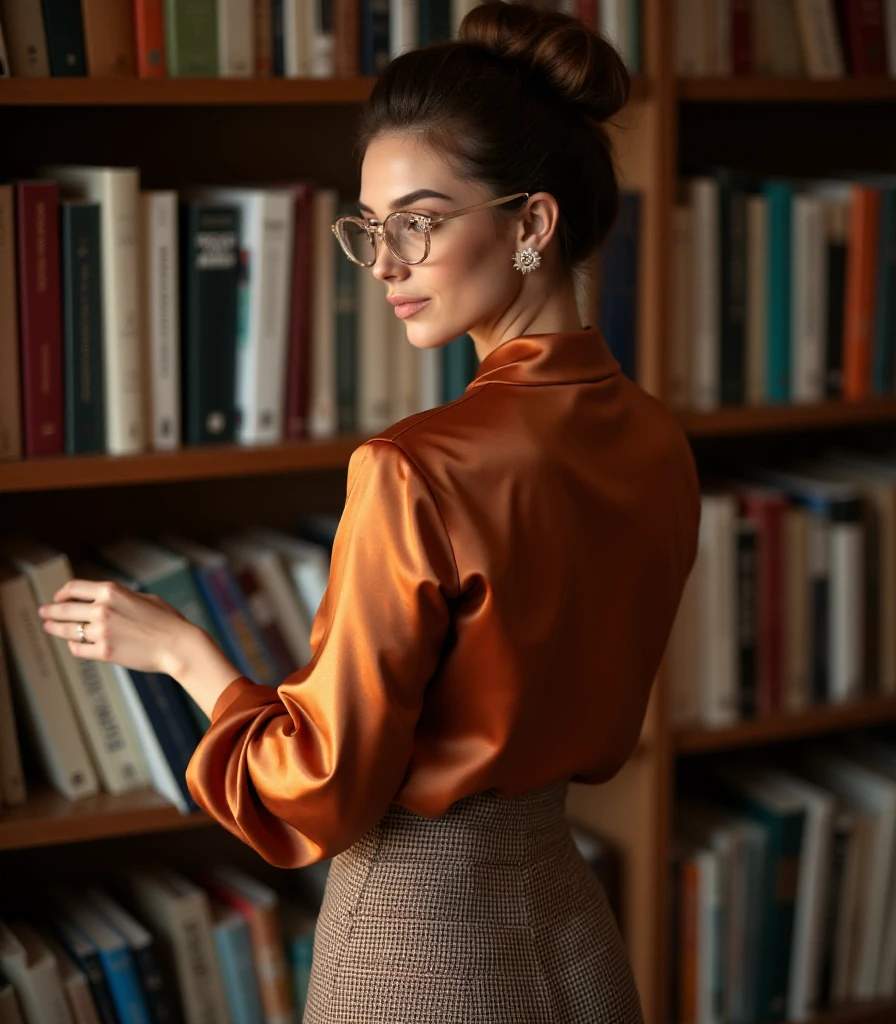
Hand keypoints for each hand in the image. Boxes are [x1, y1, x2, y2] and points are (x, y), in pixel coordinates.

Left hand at [39, 579, 193, 676]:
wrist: (178, 645)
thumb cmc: (167, 621)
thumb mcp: (143, 598)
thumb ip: (121, 597)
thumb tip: (105, 599)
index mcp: (111, 591)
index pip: (74, 588)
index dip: (62, 593)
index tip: (58, 598)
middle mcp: (102, 609)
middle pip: (65, 609)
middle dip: (51, 611)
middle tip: (44, 613)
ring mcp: (102, 632)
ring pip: (67, 630)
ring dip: (55, 628)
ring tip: (49, 628)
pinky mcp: (104, 652)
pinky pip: (78, 648)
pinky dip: (73, 645)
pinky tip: (73, 643)